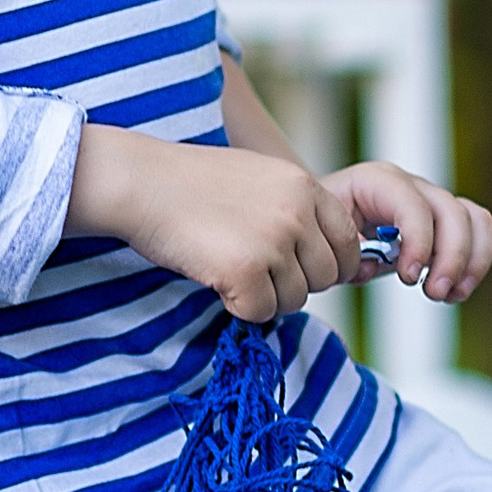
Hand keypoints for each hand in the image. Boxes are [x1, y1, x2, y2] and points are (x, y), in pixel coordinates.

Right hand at [68, 127, 366, 322]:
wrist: (142, 182)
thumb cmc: (193, 183)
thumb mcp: (261, 179)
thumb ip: (298, 210)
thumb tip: (329, 260)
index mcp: (305, 186)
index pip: (349, 243)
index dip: (331, 265)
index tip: (303, 271)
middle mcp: (297, 212)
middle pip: (327, 277)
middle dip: (295, 284)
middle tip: (257, 272)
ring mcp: (273, 241)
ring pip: (295, 299)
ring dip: (265, 296)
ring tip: (230, 268)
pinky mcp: (245, 271)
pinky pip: (260, 312)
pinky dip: (238, 306)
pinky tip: (215, 278)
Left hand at [323, 161, 491, 306]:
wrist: (323, 218)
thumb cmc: (324, 225)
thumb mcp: (324, 235)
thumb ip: (347, 250)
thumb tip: (372, 264)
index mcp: (376, 182)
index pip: (411, 204)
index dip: (418, 241)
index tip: (409, 277)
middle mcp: (411, 186)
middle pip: (451, 211)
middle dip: (451, 257)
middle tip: (435, 293)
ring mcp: (432, 200)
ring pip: (474, 219)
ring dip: (471, 261)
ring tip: (450, 295)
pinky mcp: (445, 221)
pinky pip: (477, 232)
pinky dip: (475, 263)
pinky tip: (456, 291)